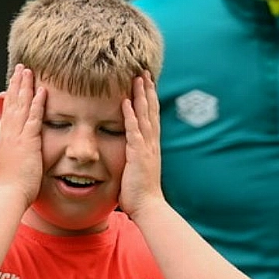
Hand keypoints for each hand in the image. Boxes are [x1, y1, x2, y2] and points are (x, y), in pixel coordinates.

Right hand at [0, 64, 45, 208]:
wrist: (9, 196)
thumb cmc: (13, 187)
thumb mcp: (11, 165)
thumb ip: (15, 153)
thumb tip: (16, 149)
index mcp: (5, 139)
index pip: (8, 111)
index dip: (12, 95)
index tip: (15, 81)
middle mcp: (8, 134)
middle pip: (13, 103)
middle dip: (17, 84)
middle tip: (21, 68)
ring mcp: (16, 137)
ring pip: (21, 106)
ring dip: (26, 87)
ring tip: (29, 71)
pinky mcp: (27, 142)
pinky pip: (33, 118)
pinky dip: (37, 103)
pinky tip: (42, 91)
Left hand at [118, 71, 164, 217]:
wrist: (149, 207)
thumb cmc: (140, 193)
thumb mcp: (138, 170)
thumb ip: (134, 157)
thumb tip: (128, 153)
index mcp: (151, 146)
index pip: (151, 116)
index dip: (149, 98)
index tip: (146, 82)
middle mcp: (151, 143)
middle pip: (151, 110)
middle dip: (148, 90)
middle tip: (144, 71)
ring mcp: (146, 147)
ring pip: (145, 116)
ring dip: (141, 96)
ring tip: (137, 78)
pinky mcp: (138, 154)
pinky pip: (133, 131)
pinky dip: (131, 116)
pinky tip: (126, 102)